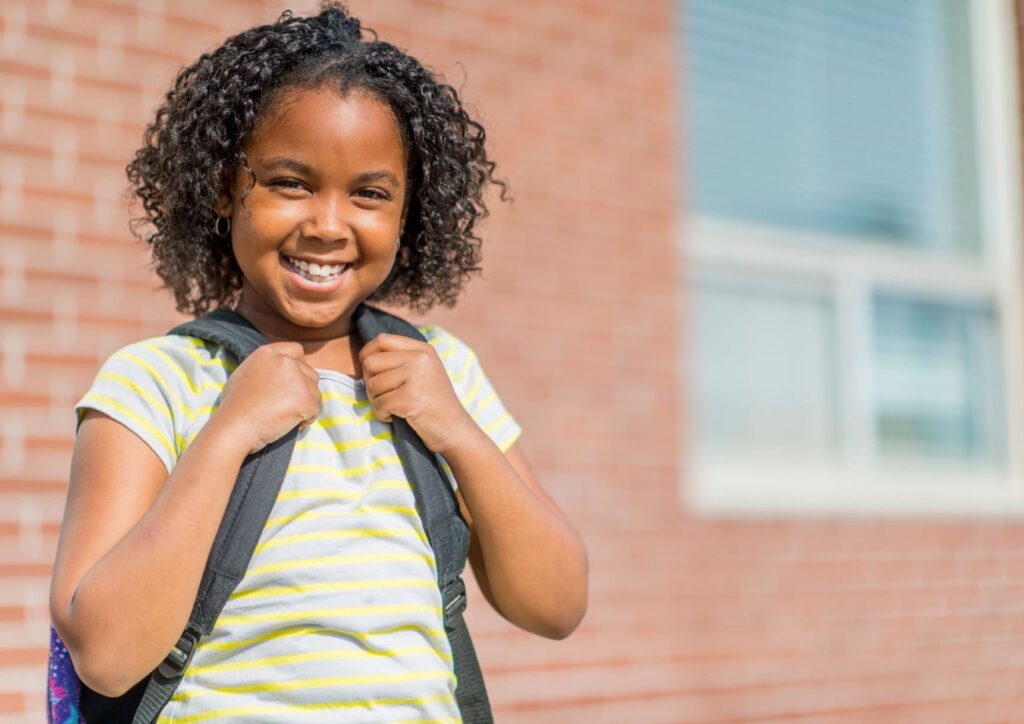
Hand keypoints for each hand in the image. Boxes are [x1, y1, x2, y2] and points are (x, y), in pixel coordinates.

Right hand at [214, 342, 320, 453]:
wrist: (234, 426)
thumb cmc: (234, 406)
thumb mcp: (244, 374)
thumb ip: (265, 368)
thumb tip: (277, 373)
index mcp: (268, 353)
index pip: (296, 350)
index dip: (297, 365)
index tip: (292, 381)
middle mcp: (285, 361)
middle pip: (309, 372)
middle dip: (303, 388)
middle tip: (287, 405)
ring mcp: (297, 379)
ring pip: (315, 391)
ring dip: (306, 404)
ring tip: (287, 416)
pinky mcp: (306, 398)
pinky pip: (316, 408)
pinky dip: (307, 418)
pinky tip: (291, 424)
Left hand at [359, 334, 476, 454]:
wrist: (455, 430)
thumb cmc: (434, 403)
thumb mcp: (424, 372)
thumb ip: (401, 359)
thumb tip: (365, 356)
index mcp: (423, 350)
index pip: (381, 340)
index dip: (367, 354)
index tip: (370, 372)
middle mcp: (420, 359)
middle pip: (371, 362)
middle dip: (369, 382)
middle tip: (383, 396)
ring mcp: (416, 377)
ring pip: (372, 384)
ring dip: (376, 400)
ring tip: (393, 407)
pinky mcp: (410, 399)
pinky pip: (379, 403)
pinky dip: (382, 414)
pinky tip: (396, 417)